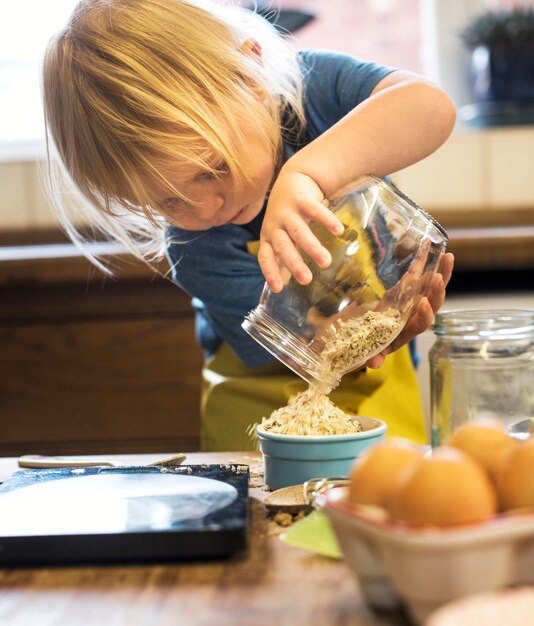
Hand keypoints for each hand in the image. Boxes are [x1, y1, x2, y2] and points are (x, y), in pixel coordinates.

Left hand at [258, 167, 343, 292]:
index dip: (270, 272)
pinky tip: (339, 231)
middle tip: (306, 280)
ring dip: (312, 247)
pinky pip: (315, 210)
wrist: (291, 179)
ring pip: (299, 231)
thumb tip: (288, 284)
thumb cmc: (286, 216)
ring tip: (326, 262)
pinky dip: (327, 220)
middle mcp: (275, 225)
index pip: (265, 257)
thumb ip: (284, 255)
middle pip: (283, 246)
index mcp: (268, 237)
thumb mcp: (280, 235)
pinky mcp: (302, 199)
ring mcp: (288, 212)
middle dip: (294, 263)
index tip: (278, 289)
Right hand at [365, 252, 454, 367]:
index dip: (424, 315)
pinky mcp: (407, 290)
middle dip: (437, 292)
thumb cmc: (359, 340)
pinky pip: (420, 277)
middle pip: (432, 305)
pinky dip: (427, 263)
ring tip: (448, 257)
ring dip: (442, 274)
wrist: (354, 330)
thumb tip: (373, 364)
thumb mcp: (363, 348)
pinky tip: (433, 247)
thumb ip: (371, 355)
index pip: (421, 324)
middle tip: (438, 277)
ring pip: (432, 289)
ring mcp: (412, 302)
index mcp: (405, 331)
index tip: (423, 303)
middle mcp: (412, 317)